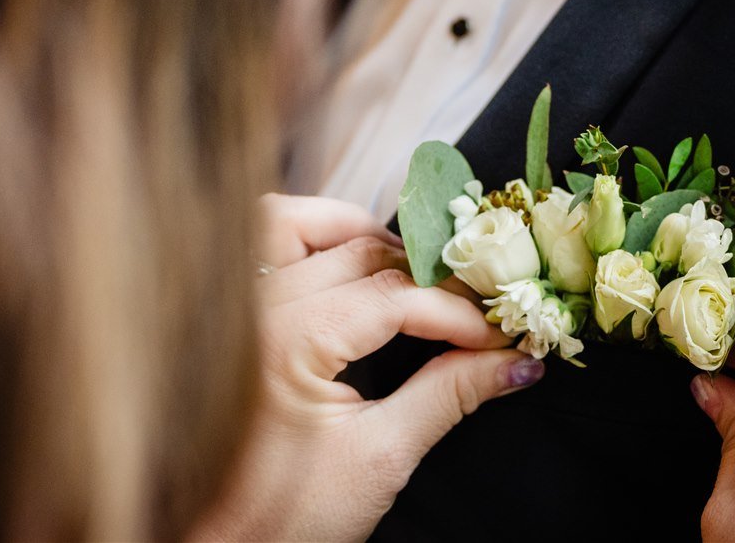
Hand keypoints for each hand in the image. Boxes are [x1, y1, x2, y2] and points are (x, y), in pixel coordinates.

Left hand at [195, 195, 544, 542]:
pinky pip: (259, 246)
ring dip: (355, 232)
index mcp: (287, 342)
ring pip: (294, 222)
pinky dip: (305, 239)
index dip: (456, 313)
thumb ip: (448, 396)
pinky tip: (341, 266)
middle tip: (468, 303)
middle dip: (422, 271)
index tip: (498, 335)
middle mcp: (250, 308)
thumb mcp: (380, 459)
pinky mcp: (219, 317)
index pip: (394, 295)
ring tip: (405, 269)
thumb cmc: (284, 518)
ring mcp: (227, 307)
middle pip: (355, 249)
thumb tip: (515, 363)